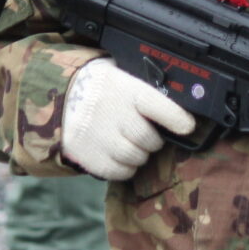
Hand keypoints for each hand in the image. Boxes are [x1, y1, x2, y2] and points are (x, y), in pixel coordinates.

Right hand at [61, 58, 195, 179]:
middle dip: (153, 140)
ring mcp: (98, 137)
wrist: (60, 98)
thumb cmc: (104, 88)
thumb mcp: (122, 77)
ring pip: (135, 157)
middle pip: (147, 138)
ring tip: (131, 144)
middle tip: (148, 136)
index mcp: (124, 89)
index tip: (188, 126)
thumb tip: (181, 111)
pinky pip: (119, 172)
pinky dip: (126, 168)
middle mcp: (111, 113)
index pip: (155, 104)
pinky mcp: (89, 157)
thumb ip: (147, 92)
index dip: (175, 118)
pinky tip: (119, 155)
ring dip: (140, 154)